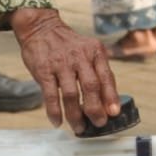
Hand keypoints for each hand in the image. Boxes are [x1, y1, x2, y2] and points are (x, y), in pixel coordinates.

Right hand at [11, 7, 121, 133]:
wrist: (42, 28)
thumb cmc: (69, 45)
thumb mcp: (88, 51)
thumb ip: (97, 72)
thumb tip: (108, 102)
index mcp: (95, 52)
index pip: (106, 76)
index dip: (111, 96)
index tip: (114, 113)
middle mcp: (79, 57)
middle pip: (90, 87)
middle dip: (95, 109)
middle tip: (98, 123)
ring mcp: (61, 64)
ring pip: (71, 94)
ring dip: (75, 115)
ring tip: (79, 127)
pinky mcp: (44, 70)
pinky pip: (50, 95)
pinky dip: (54, 111)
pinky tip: (57, 122)